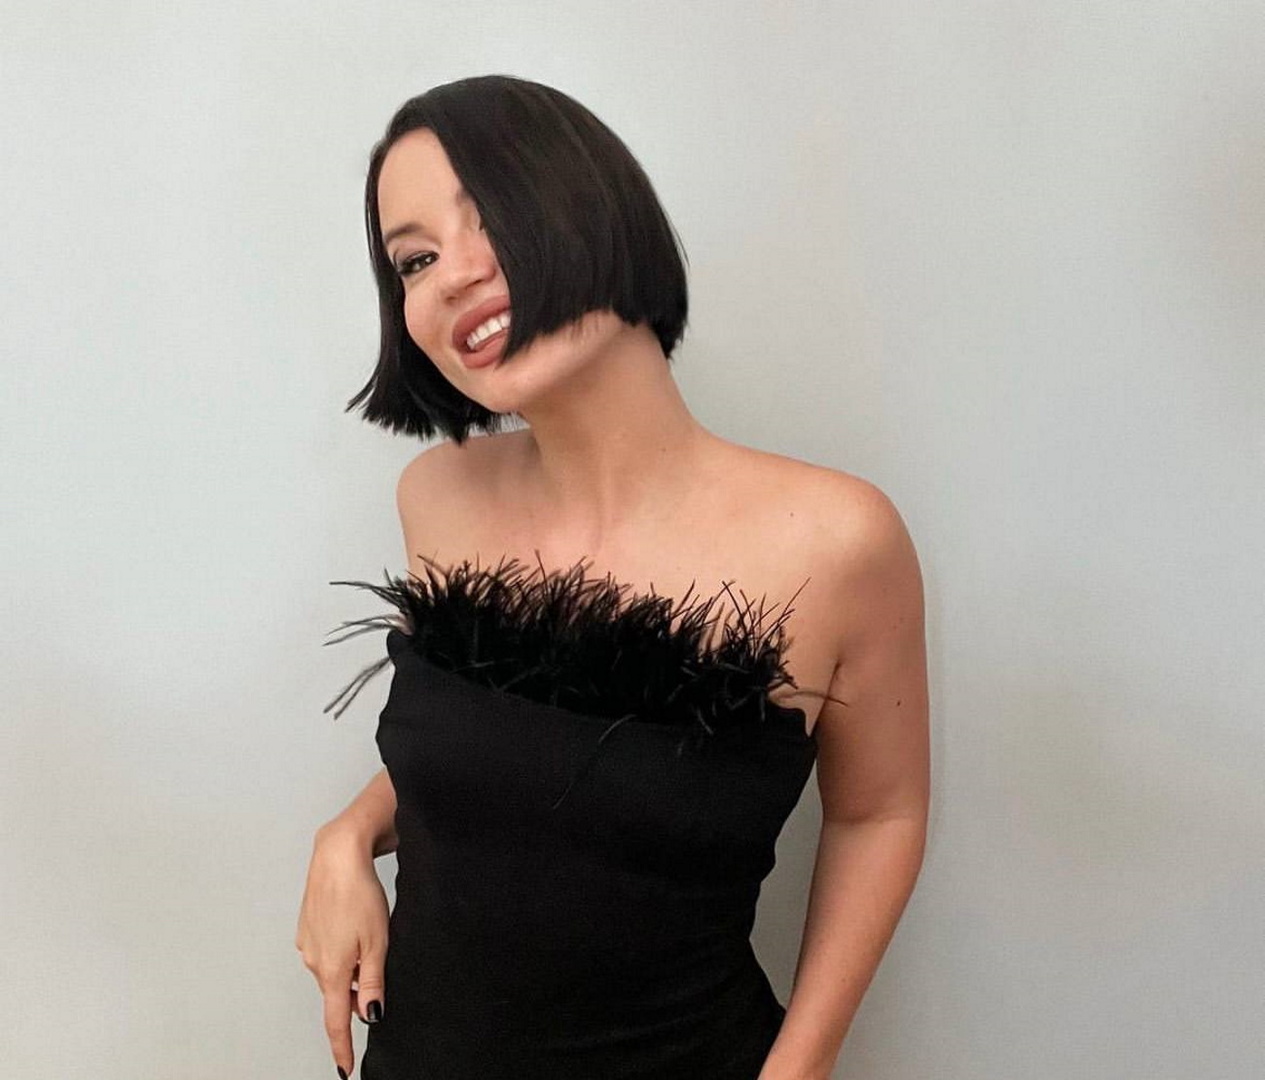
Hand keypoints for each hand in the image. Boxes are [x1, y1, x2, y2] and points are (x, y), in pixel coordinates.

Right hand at [296, 823, 389, 1077]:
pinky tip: (353, 926)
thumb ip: (372, 982)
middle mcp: (313, 961)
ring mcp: (307, 944)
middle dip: (355, 994)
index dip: (341, 1047)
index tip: (346, 1069)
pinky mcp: (307, 927)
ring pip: (333, 970)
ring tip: (368, 938)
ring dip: (349, 967)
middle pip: (337, 993)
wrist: (337, 856)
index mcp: (331, 970)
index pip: (337, 1020)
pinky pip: (326, 951)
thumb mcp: (378, 942)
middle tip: (377, 975)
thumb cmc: (360, 894)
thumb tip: (369, 1016)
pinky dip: (341, 949)